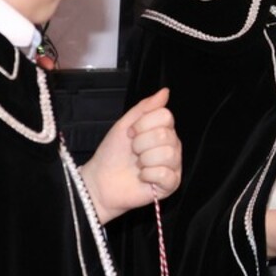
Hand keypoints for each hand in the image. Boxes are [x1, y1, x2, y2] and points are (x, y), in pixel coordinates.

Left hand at [80, 88, 180, 224]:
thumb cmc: (112, 154)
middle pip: (165, 135)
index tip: (131, 134)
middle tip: (133, 152)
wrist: (101, 181)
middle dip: (141, 144)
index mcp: (164, 129)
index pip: (165, 116)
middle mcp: (173, 145)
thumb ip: (144, 108)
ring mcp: (174, 164)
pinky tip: (143, 177)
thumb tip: (165, 91)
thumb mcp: (124, 125)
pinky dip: (148, 176)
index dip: (143, 125)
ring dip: (144, 161)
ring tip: (138, 165)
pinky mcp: (171, 183)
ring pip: (167, 154)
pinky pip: (165, 174)